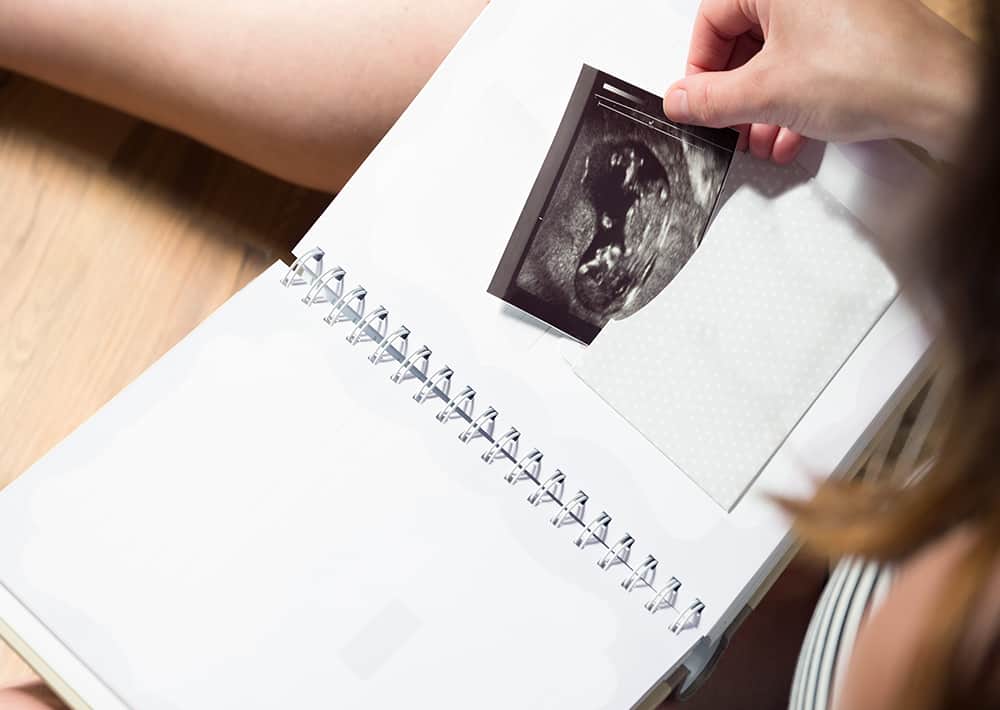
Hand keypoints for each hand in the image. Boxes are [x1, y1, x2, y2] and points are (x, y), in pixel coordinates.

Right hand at [664, 0, 978, 162]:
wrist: (940, 93)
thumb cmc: (869, 71)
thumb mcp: (767, 93)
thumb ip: (711, 101)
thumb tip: (679, 100)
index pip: (712, 20)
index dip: (699, 68)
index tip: (697, 102)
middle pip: (744, 40)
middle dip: (734, 93)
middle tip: (727, 124)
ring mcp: (833, 9)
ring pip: (775, 57)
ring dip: (761, 106)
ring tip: (759, 139)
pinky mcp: (855, 34)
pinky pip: (806, 63)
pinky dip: (792, 101)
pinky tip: (790, 135)